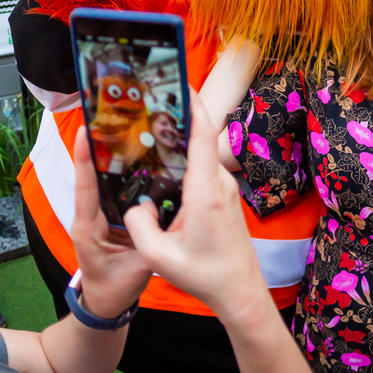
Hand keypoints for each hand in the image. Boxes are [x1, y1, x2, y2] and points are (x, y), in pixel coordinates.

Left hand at [70, 127, 152, 318]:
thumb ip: (148, 244)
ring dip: (111, 155)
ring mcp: (99, 215)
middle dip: (98, 145)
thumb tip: (163, 217)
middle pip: (92, 175)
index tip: (83, 130)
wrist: (106, 304)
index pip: (85, 187)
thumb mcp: (135, 270)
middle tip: (110, 116)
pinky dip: (124, 172)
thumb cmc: (114, 289)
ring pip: (102, 179)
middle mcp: (89, 215)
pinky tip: (140, 156)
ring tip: (124, 127)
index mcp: (88, 227)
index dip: (83, 159)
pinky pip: (114, 190)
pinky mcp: (110, 216)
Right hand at [123, 87, 268, 322]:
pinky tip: (164, 166)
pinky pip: (202, 168)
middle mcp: (218, 183)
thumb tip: (133, 203)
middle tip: (150, 102)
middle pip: (200, 137)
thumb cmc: (204, 275)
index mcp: (205, 191)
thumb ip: (138, 224)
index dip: (192, 104)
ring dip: (180, 141)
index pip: (201, 134)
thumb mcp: (157, 256)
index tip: (179, 81)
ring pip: (200, 153)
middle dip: (177, 117)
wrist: (240, 291)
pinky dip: (185, 160)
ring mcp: (224, 188)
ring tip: (150, 130)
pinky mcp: (224, 196)